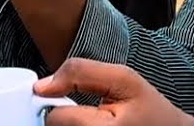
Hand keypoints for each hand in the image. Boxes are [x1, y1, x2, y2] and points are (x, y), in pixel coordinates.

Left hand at [37, 59, 193, 125]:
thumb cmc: (150, 109)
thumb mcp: (123, 78)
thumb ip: (80, 73)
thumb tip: (42, 86)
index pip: (55, 117)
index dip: (60, 101)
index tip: (72, 98)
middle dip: (66, 116)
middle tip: (90, 112)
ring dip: (69, 125)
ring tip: (92, 121)